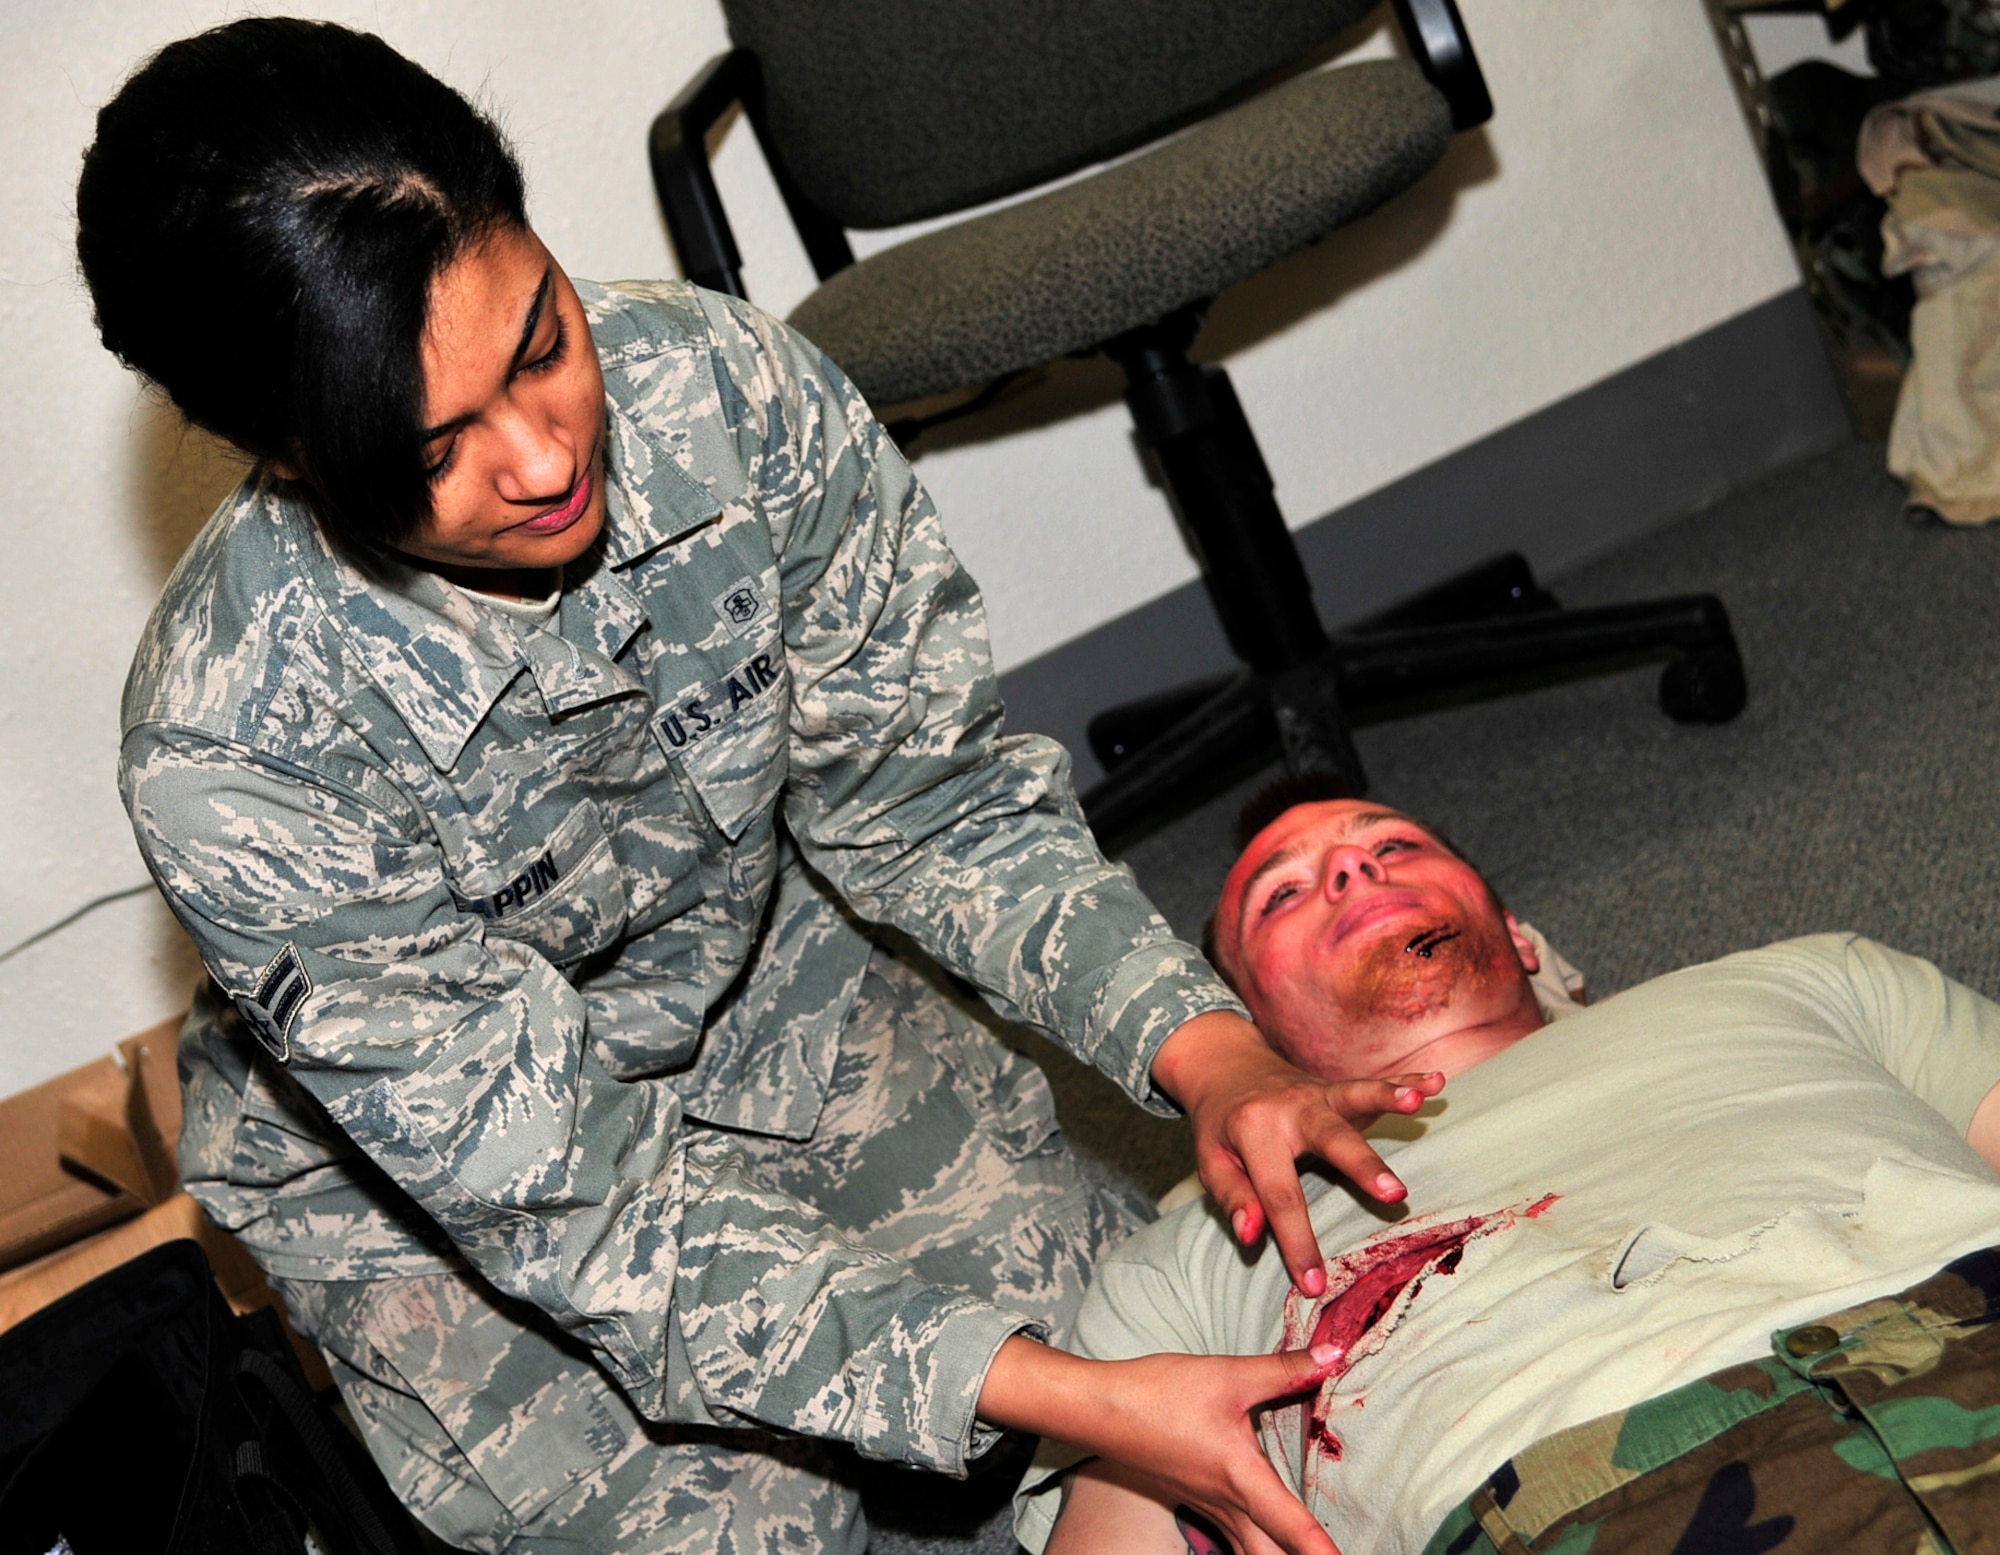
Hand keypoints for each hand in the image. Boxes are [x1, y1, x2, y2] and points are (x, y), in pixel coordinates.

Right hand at [980, 1335, 1345, 1554]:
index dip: (1322, 1553)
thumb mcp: (1227, 1374)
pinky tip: (1267, 1538)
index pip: (1293, 1529)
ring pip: (1253, 1553)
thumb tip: (1334, 1354)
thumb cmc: (1160, 1393)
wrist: (1100, 1410)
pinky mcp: (1197, 1501)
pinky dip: (1259, 1546)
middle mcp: (1229, 1504)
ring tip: (1307, 1554)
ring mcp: (1211, 1508)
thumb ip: (1284, 1369)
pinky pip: (1236, 1539)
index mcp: (1242, 1478)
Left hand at [1151, 1011, 1443, 1293]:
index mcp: (1255, 1131)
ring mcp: (1319, 1093)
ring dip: (1389, 1097)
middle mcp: (1292, 1108)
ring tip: (1417, 1101)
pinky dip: (1407, 1081)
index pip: (1280, 1195)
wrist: (1225, 1067)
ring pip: (1357, 1094)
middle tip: (1394, 1194)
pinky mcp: (1338, 1088)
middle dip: (1363, 1166)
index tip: (1315, 1285)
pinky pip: (1374, 1084)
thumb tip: (1252, 1236)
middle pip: (1330, 1139)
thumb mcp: (1210, 1160)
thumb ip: (1232, 1196)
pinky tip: (1436, 1083)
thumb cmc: (1220, 1125)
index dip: (1298, 1241)